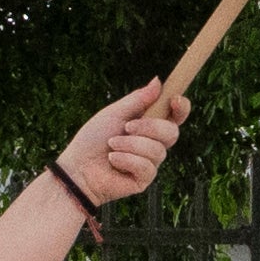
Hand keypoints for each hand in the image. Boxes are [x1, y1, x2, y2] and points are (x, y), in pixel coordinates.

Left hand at [53, 78, 187, 209]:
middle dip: (150, 128)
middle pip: (172, 132)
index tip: (175, 99)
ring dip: (130, 145)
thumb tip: (158, 81)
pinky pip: (146, 166)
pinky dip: (126, 160)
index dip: (181, 108)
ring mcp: (150, 162)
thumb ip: (138, 99)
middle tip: (126, 127)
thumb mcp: (114, 113)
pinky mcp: (144, 179)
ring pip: (157, 150)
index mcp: (149, 125)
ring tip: (111, 145)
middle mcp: (154, 144)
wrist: (77, 167)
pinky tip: (113, 160)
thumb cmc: (93, 139)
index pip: (175, 117)